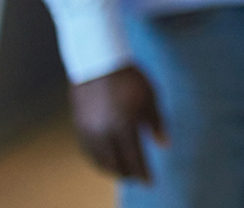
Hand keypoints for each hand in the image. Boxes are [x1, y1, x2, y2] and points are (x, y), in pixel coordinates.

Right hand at [69, 65, 165, 182]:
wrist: (99, 62)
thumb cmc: (131, 78)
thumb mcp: (151, 97)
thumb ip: (157, 123)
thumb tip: (164, 146)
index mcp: (124, 125)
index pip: (134, 158)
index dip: (142, 172)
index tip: (150, 182)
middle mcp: (103, 132)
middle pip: (115, 164)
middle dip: (127, 173)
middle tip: (137, 177)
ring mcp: (88, 130)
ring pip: (99, 160)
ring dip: (112, 169)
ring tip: (123, 171)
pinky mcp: (78, 125)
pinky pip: (88, 151)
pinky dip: (98, 159)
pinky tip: (107, 158)